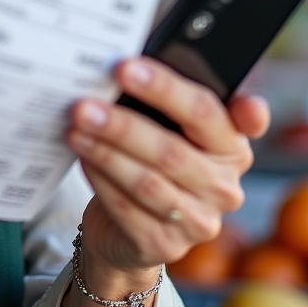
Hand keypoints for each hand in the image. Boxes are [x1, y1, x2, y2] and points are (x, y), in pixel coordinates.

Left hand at [67, 57, 268, 279]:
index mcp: (232, 144)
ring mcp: (199, 221)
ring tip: (75, 128)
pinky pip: (127, 208)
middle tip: (84, 104)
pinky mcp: (165, 245)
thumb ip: (163, 97)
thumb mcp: (168, 125)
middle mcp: (224, 186)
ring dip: (105, 152)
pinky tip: (81, 156)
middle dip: (122, 125)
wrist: (133, 225)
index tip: (125, 67)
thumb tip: (121, 61)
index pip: (204, 110)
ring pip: (146, 182)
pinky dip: (100, 179)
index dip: (168, 88)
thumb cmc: (153, 156)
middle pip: (171, 150)